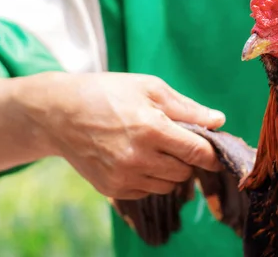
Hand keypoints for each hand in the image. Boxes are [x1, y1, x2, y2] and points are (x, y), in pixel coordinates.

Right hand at [20, 72, 224, 199]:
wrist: (58, 113)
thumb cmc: (107, 93)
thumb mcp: (149, 88)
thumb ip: (187, 108)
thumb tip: (219, 121)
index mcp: (151, 129)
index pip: (197, 152)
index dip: (212, 153)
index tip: (216, 151)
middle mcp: (138, 158)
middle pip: (185, 171)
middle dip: (187, 157)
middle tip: (176, 140)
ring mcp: (123, 177)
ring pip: (168, 185)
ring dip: (170, 169)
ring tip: (153, 147)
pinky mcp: (112, 189)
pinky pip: (147, 191)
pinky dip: (150, 178)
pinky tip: (136, 157)